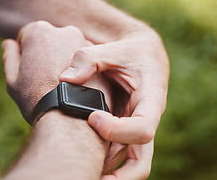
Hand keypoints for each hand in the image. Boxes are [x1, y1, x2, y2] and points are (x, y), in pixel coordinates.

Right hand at [2, 21, 111, 123]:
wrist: (71, 117)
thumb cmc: (37, 99)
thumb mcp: (13, 80)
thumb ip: (10, 56)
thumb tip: (9, 43)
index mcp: (40, 31)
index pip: (27, 35)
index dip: (26, 55)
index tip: (30, 72)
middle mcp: (65, 30)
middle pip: (51, 40)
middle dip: (48, 55)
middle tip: (46, 80)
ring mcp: (86, 42)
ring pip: (70, 49)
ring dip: (66, 61)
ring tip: (62, 86)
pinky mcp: (101, 57)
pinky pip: (86, 60)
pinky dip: (82, 69)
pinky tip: (77, 87)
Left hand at [60, 27, 168, 178]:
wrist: (145, 56)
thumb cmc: (130, 52)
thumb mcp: (113, 49)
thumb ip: (89, 59)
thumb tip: (65, 79)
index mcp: (151, 100)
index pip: (144, 128)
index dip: (118, 130)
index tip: (93, 117)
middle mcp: (146, 121)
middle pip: (141, 163)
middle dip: (118, 178)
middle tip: (87, 178)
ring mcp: (136, 130)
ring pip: (128, 165)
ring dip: (107, 174)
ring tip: (77, 175)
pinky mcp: (125, 133)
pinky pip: (117, 156)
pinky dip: (101, 163)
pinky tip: (80, 162)